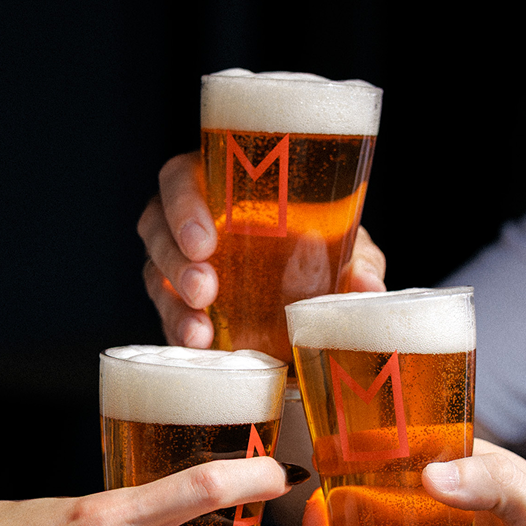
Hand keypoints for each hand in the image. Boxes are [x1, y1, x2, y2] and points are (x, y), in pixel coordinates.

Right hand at [138, 152, 386, 346]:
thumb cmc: (324, 250)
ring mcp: (180, 264)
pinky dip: (178, 330)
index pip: (180, 179)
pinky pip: (166, 314)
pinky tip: (198, 345)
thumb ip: (361, 262)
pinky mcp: (181, 305)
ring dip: (172, 302)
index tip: (205, 240)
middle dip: (174, 259)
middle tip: (205, 289)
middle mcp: (192, 221)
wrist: (316, 295)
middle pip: (156, 226)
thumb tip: (370, 288)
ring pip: (155, 273)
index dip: (182, 204)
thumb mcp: (348, 248)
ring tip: (201, 331)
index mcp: (223, 187)